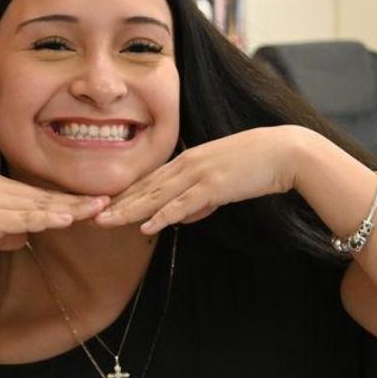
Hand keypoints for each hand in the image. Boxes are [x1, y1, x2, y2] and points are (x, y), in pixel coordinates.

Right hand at [0, 173, 107, 273]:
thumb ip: (4, 231)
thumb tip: (26, 237)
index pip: (33, 194)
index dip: (60, 200)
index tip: (85, 203)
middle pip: (42, 196)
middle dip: (74, 201)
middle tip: (105, 201)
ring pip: (39, 205)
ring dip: (71, 209)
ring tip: (98, 208)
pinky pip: (26, 219)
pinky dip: (49, 219)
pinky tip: (69, 220)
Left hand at [93, 125, 317, 233]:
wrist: (286, 150)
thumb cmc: (257, 164)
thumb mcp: (222, 180)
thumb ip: (200, 198)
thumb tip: (184, 218)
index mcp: (188, 160)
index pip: (149, 181)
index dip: (124, 196)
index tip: (102, 208)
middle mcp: (188, 164)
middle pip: (145, 188)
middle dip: (117, 203)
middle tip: (90, 216)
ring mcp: (200, 174)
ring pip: (157, 196)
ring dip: (130, 210)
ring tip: (106, 222)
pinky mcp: (215, 185)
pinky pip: (185, 204)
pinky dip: (164, 215)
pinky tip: (147, 227)